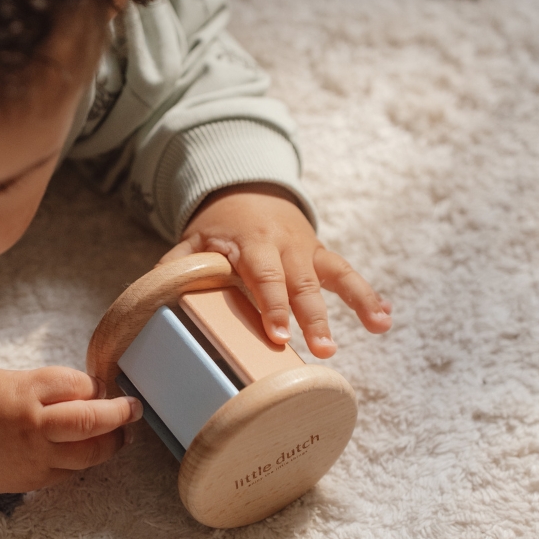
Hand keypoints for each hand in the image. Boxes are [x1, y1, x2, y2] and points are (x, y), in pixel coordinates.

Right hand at [0, 367, 142, 514]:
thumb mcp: (4, 377)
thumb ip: (43, 383)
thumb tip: (82, 389)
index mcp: (25, 393)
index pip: (78, 385)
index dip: (96, 385)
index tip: (102, 386)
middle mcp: (35, 425)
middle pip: (92, 420)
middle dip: (121, 412)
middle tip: (134, 407)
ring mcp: (37, 456)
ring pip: (91, 452)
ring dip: (114, 441)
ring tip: (123, 432)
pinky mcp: (36, 479)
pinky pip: (74, 470)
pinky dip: (88, 459)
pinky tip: (92, 449)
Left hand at [160, 184, 391, 357]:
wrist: (248, 189)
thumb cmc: (219, 226)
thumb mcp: (193, 242)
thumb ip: (178, 268)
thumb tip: (152, 298)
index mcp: (251, 244)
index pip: (263, 277)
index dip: (272, 306)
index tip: (279, 335)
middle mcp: (285, 246)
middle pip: (303, 284)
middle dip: (315, 316)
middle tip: (325, 349)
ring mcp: (308, 250)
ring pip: (336, 275)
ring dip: (359, 302)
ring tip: (380, 327)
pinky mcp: (322, 255)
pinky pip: (348, 273)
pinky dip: (369, 295)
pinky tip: (386, 318)